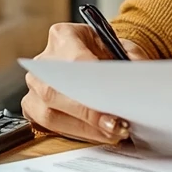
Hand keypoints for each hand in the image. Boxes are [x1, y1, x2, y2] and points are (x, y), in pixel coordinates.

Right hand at [20, 23, 149, 143]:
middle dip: (88, 113)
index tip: (114, 99)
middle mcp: (42, 60)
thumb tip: (139, 79)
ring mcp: (34, 85)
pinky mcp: (33, 107)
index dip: (93, 84)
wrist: (97, 58)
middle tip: (115, 125)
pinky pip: (48, 126)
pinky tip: (99, 135)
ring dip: (83, 128)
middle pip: (56, 91)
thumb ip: (133, 59)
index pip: (74, 62)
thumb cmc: (108, 52)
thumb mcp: (124, 47)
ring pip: (49, 113)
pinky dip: (76, 133)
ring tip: (112, 134)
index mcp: (63, 36)